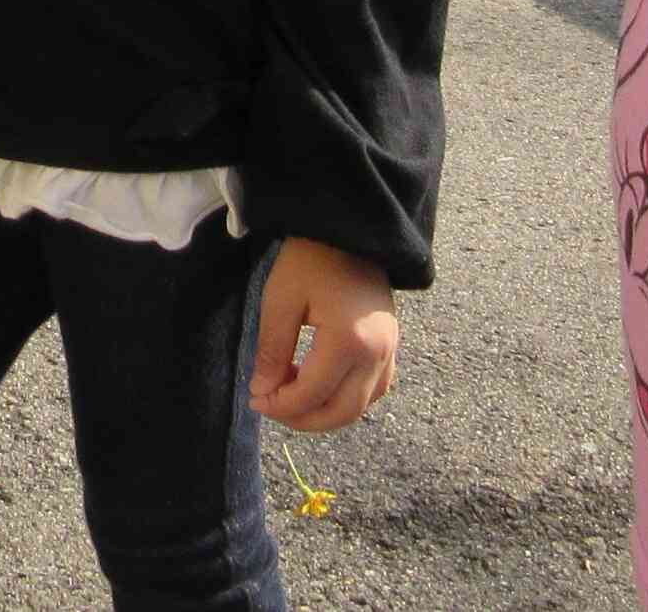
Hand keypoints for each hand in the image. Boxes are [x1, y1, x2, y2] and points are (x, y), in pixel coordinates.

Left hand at [248, 236, 396, 432]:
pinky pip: (375, 389)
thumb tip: (264, 392)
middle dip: (302, 419)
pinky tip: (322, 387)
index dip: (280, 405)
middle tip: (272, 406)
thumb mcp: (280, 301)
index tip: (255, 399)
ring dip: (326, 413)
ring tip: (293, 397)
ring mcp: (390, 350)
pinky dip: (348, 399)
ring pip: (360, 406)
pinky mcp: (393, 344)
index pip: (311, 395)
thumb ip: (272, 352)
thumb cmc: (310, 257)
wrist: (350, 228)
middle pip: (341, 412)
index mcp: (348, 341)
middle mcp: (377, 353)